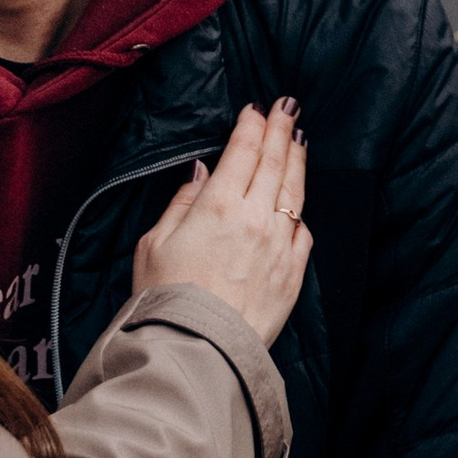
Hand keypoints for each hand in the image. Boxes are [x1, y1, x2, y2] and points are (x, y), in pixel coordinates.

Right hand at [133, 95, 309, 344]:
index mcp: (218, 206)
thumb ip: (181, 202)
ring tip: (299, 139)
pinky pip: (303, 232)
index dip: (252, 125)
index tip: (256, 109)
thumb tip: (200, 172)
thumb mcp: (154, 243)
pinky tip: (297, 203)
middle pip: (274, 162)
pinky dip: (300, 211)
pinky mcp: (293, 273)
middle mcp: (256, 219)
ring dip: (297, 160)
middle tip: (288, 107)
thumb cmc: (165, 298)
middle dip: (281, 129)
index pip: (243, 151)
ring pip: (295, 192)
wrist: (198, 350)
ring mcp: (279, 246)